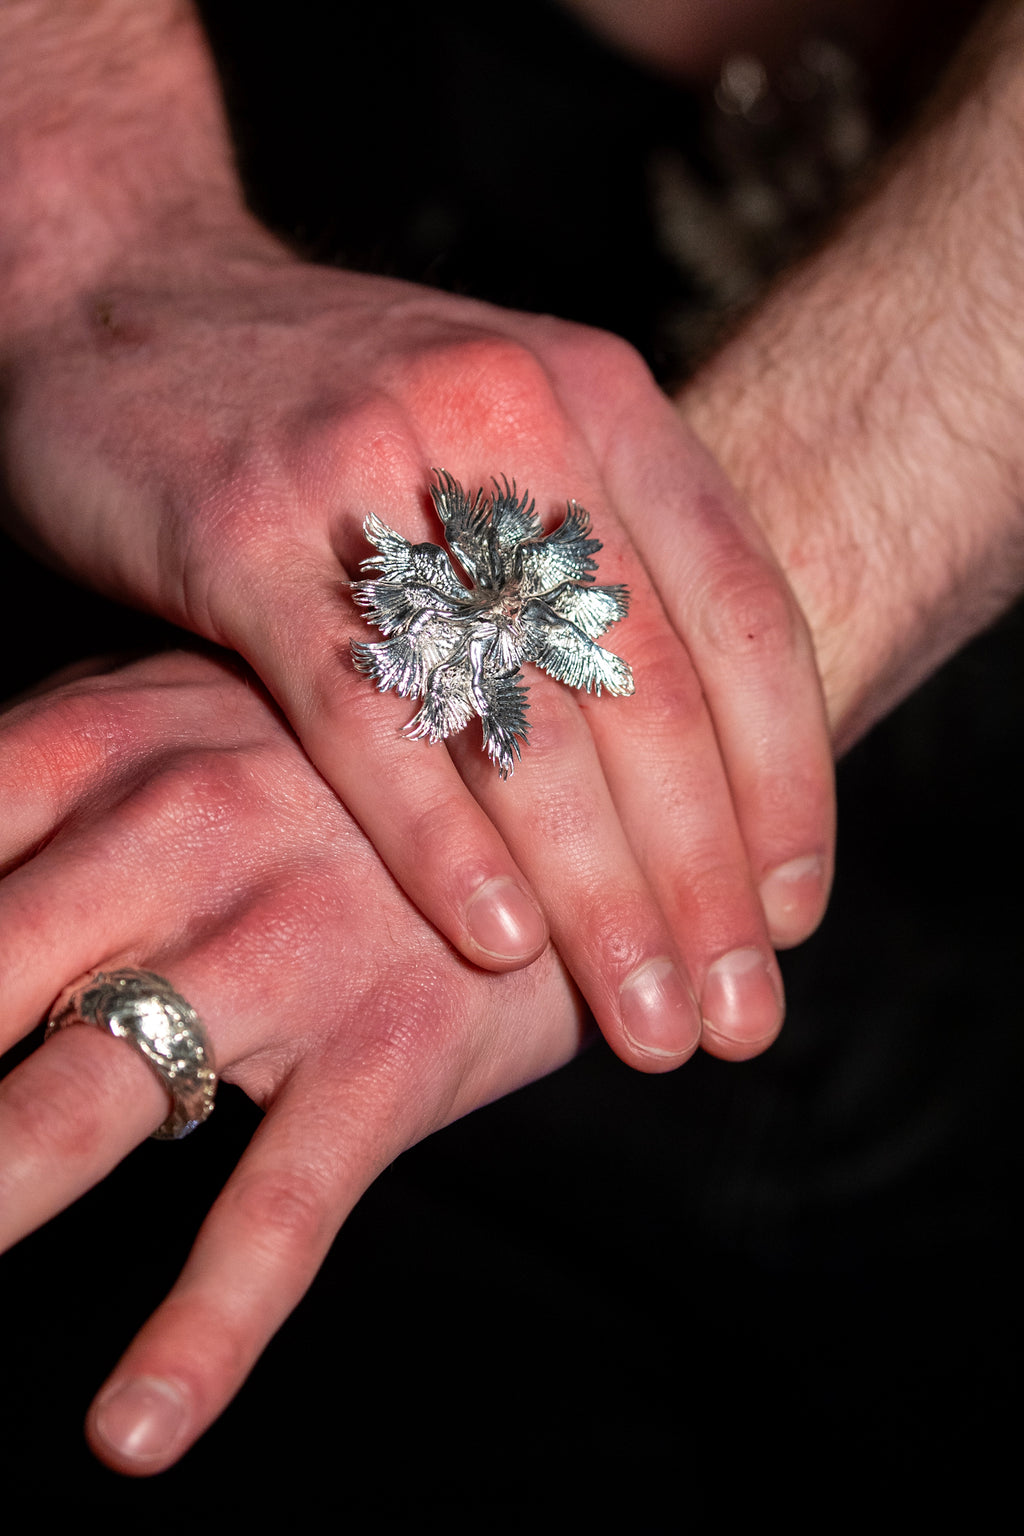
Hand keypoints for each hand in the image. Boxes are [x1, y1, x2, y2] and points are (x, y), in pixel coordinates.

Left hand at [0, 647, 587, 1473]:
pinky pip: (278, 1210)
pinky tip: (127, 1430)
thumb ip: (46, 774)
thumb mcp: (184, 715)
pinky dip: (200, 1330)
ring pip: (81, 1105)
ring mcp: (284, 948)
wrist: (566, 782)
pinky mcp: (389, 1052)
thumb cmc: (339, 762)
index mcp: (104, 738)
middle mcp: (175, 835)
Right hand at [3, 244, 833, 1065]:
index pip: (744, 619)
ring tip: (642, 1017)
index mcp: (599, 400)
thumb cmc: (329, 398)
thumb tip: (691, 767)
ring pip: (525, 719)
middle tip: (732, 1016)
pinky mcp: (248, 529)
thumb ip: (590, 559)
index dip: (788, 786)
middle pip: (651, 693)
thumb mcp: (497, 435)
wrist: (127, 286)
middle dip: (704, 878)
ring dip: (599, 893)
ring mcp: (379, 470)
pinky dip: (440, 840)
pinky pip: (367, 714)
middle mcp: (511, 422)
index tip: (788, 919)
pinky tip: (499, 941)